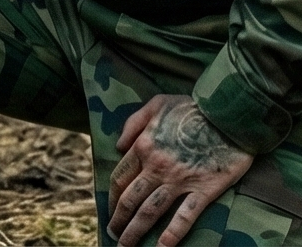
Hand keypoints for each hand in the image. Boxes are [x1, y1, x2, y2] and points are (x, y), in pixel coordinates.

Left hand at [108, 95, 250, 246]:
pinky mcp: (203, 190)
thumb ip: (133, 123)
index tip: (110, 212)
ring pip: (151, 210)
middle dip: (119, 220)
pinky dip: (172, 234)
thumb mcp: (155, 105)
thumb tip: (118, 146)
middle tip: (113, 236)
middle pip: (131, 198)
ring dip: (136, 230)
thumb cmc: (191, 108)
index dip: (112, 198)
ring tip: (126, 246)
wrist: (227, 115)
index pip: (120, 177)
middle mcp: (156, 165)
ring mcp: (179, 179)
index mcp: (143, 145)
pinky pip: (184, 216)